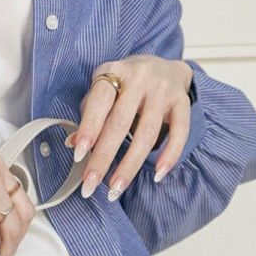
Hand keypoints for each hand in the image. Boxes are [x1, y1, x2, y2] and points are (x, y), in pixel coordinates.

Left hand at [65, 55, 193, 200]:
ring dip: (130, 166)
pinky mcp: (182, 101)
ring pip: (147, 133)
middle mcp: (139, 77)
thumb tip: (73, 144)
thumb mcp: (105, 89)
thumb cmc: (127, 83)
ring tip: (116, 188)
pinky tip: (157, 174)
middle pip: (120, 123)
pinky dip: (169, 155)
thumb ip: (90, 114)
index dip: (88, 129)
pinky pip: (179, 132)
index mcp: (114, 71)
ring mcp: (163, 89)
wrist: (166, 66)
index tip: (78, 156)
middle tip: (90, 185)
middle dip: (103, 158)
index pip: (99, 102)